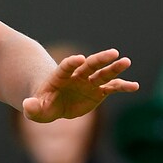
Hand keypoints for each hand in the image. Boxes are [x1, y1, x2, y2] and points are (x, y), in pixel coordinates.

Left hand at [22, 49, 136, 122]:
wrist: (53, 104)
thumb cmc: (42, 105)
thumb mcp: (34, 110)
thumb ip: (32, 108)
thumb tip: (27, 106)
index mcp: (60, 77)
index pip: (66, 67)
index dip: (71, 63)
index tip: (79, 58)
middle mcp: (77, 76)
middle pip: (89, 65)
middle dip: (100, 59)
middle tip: (113, 53)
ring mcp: (89, 83)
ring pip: (103, 73)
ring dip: (115, 68)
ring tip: (127, 61)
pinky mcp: (98, 92)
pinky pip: (112, 88)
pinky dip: (123, 86)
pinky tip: (135, 86)